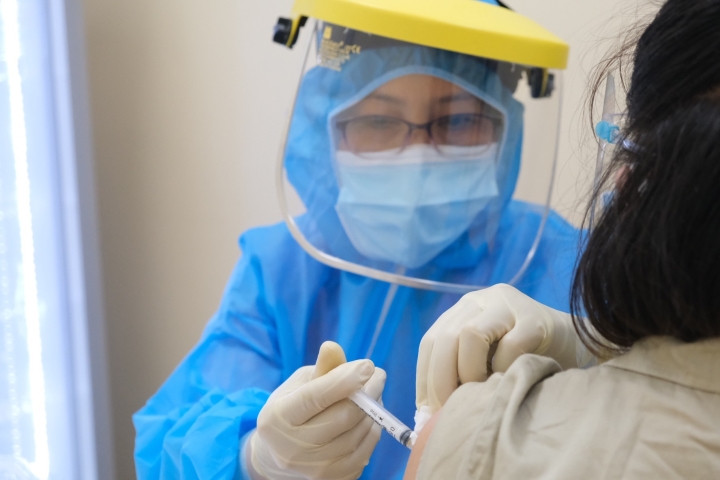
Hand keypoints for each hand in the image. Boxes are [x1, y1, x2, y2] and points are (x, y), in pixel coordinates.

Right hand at [247, 341, 384, 479]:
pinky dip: (372, 429)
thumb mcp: (297, 385)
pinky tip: (368, 416)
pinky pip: (366, 450)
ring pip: (359, 433)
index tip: (368, 364)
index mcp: (278, 418)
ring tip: (373, 392)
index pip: (316, 397)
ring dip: (374, 409)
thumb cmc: (291, 410)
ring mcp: (315, 469)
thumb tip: (333, 348)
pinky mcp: (335, 479)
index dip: (345, 379)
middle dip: (369, 391)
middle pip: (344, 416)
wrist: (279, 456)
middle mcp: (294, 448)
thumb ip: (320, 369)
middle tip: (378, 374)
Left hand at [416, 283, 593, 412]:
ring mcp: (508, 305)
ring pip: (469, 335)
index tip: (428, 409)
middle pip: (445, 337)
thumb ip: (460, 373)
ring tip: (480, 393)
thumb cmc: (525, 360)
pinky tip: (507, 383)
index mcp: (464, 310)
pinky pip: (509, 346)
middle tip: (451, 408)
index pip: (431, 340)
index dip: (426, 377)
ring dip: (469, 372)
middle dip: (442, 378)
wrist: (578, 345)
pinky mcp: (535, 318)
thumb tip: (427, 414)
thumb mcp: (486, 361)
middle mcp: (482, 300)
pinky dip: (502, 370)